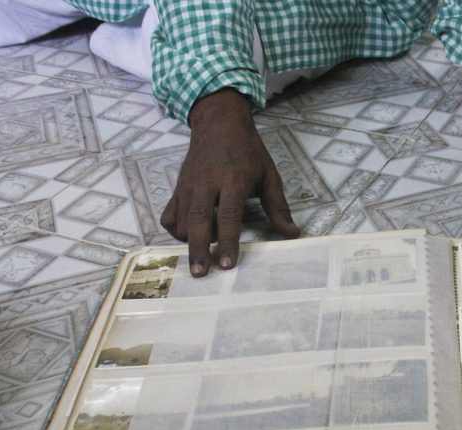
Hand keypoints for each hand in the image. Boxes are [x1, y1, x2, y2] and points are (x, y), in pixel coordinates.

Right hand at [160, 88, 299, 276]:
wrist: (219, 123)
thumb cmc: (248, 151)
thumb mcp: (269, 174)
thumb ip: (278, 207)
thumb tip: (292, 234)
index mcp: (233, 179)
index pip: (228, 216)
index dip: (227, 241)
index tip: (227, 264)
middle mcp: (206, 183)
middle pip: (198, 221)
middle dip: (198, 249)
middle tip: (201, 273)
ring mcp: (188, 185)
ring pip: (181, 220)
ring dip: (189, 241)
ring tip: (203, 254)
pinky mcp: (177, 188)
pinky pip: (169, 214)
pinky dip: (176, 229)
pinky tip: (190, 235)